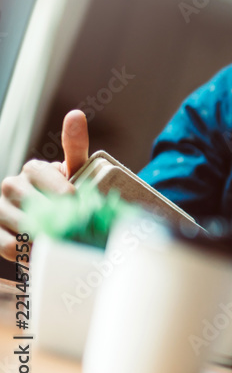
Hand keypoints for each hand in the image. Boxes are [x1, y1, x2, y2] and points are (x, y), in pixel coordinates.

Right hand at [0, 110, 89, 259]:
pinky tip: (40, 258)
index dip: (71, 202)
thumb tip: (75, 114)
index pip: (55, 186)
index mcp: (33, 169)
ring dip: (43, 245)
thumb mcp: (74, 171)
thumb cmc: (63, 192)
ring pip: (21, 233)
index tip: (84, 211)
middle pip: (37, 212)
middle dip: (60, 227)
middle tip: (78, 238)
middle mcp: (11, 186)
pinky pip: (7, 248)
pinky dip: (25, 258)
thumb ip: (75, 147)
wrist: (45, 216)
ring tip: (61, 249)